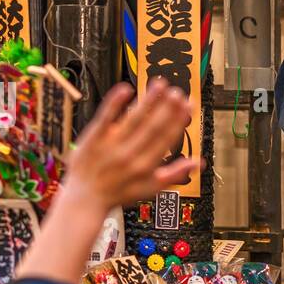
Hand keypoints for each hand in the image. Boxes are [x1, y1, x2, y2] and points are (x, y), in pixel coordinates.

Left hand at [62, 80, 201, 216]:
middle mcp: (130, 155)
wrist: (85, 199)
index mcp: (145, 166)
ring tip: (160, 84)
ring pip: (133, 119)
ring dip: (148, 101)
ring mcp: (111, 145)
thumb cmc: (118, 193)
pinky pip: (105, 118)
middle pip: (152, 127)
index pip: (165, 139)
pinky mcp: (93, 138)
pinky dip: (115, 103)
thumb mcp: (149, 189)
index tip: (188, 105)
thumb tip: (198, 162)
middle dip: (167, 108)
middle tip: (178, 92)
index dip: (178, 120)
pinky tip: (126, 89)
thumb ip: (174, 174)